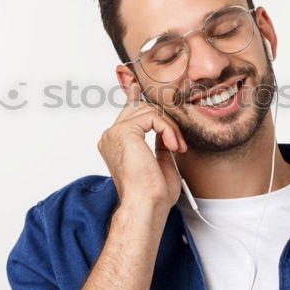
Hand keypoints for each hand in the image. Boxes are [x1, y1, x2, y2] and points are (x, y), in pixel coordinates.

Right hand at [97, 83, 187, 210]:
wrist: (147, 205)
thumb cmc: (153, 193)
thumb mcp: (160, 162)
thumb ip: (160, 143)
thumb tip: (166, 130)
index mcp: (115, 144)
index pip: (127, 114)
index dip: (133, 97)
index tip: (135, 85)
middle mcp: (111, 136)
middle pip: (140, 108)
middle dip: (165, 121)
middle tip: (178, 144)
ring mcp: (114, 133)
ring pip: (149, 111)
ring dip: (170, 128)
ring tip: (178, 148)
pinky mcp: (124, 131)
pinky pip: (153, 117)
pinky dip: (168, 130)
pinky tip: (174, 147)